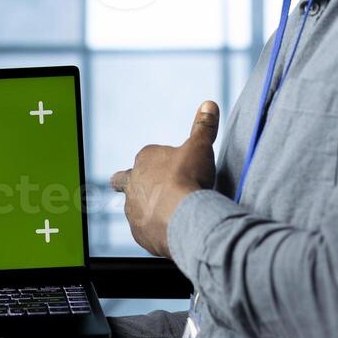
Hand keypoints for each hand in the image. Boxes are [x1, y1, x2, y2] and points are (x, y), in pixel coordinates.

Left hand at [109, 101, 219, 257]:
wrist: (183, 216)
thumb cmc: (189, 177)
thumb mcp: (199, 147)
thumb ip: (203, 127)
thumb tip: (209, 104)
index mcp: (145, 159)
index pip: (149, 156)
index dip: (162, 162)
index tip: (175, 168)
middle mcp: (133, 183)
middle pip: (128, 180)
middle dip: (137, 183)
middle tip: (154, 189)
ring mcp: (133, 209)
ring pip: (136, 207)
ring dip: (149, 209)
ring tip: (171, 214)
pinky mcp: (139, 232)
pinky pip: (145, 230)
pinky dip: (156, 230)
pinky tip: (171, 230)